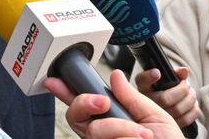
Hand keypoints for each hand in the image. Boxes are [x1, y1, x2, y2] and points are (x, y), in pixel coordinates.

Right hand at [44, 70, 183, 138]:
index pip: (83, 106)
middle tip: (103, 103)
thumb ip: (132, 96)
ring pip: (94, 130)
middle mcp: (102, 135)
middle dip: (85, 103)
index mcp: (111, 120)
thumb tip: (115, 76)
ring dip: (121, 128)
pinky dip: (127, 138)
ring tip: (143, 135)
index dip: (65, 92)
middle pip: (75, 116)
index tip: (53, 80)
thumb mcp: (155, 114)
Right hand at [133, 67, 200, 128]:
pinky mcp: (170, 125)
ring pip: (177, 110)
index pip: (142, 81)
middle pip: (165, 99)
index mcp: (144, 87)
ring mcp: (158, 116)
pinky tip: (193, 105)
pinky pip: (185, 120)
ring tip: (191, 94)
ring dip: (190, 100)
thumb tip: (184, 71)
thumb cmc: (165, 87)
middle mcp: (147, 102)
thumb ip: (175, 73)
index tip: (157, 73)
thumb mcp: (167, 77)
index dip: (149, 77)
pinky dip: (194, 111)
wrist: (166, 103)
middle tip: (187, 85)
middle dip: (182, 90)